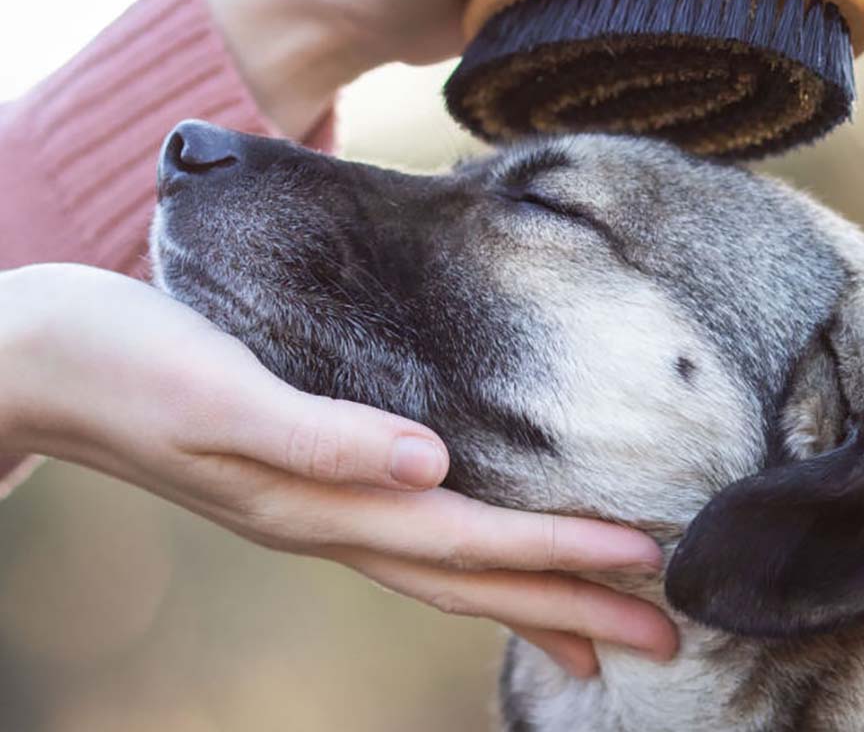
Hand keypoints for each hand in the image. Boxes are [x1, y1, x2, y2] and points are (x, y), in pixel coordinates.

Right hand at [0, 263, 673, 678]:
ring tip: (601, 632)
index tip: (650, 563)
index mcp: (316, 501)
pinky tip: (486, 550)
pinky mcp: (303, 475)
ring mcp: (314, 507)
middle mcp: (325, 518)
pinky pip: (407, 535)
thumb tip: (429, 464)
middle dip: (572, 607)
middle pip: (470, 575)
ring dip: (529, 596)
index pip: (467, 537)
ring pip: (445, 568)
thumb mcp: (215, 394)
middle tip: (669, 634)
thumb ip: (318, 437)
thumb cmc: (125, 363)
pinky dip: (467, 557)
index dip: (559, 552)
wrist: (44, 361)